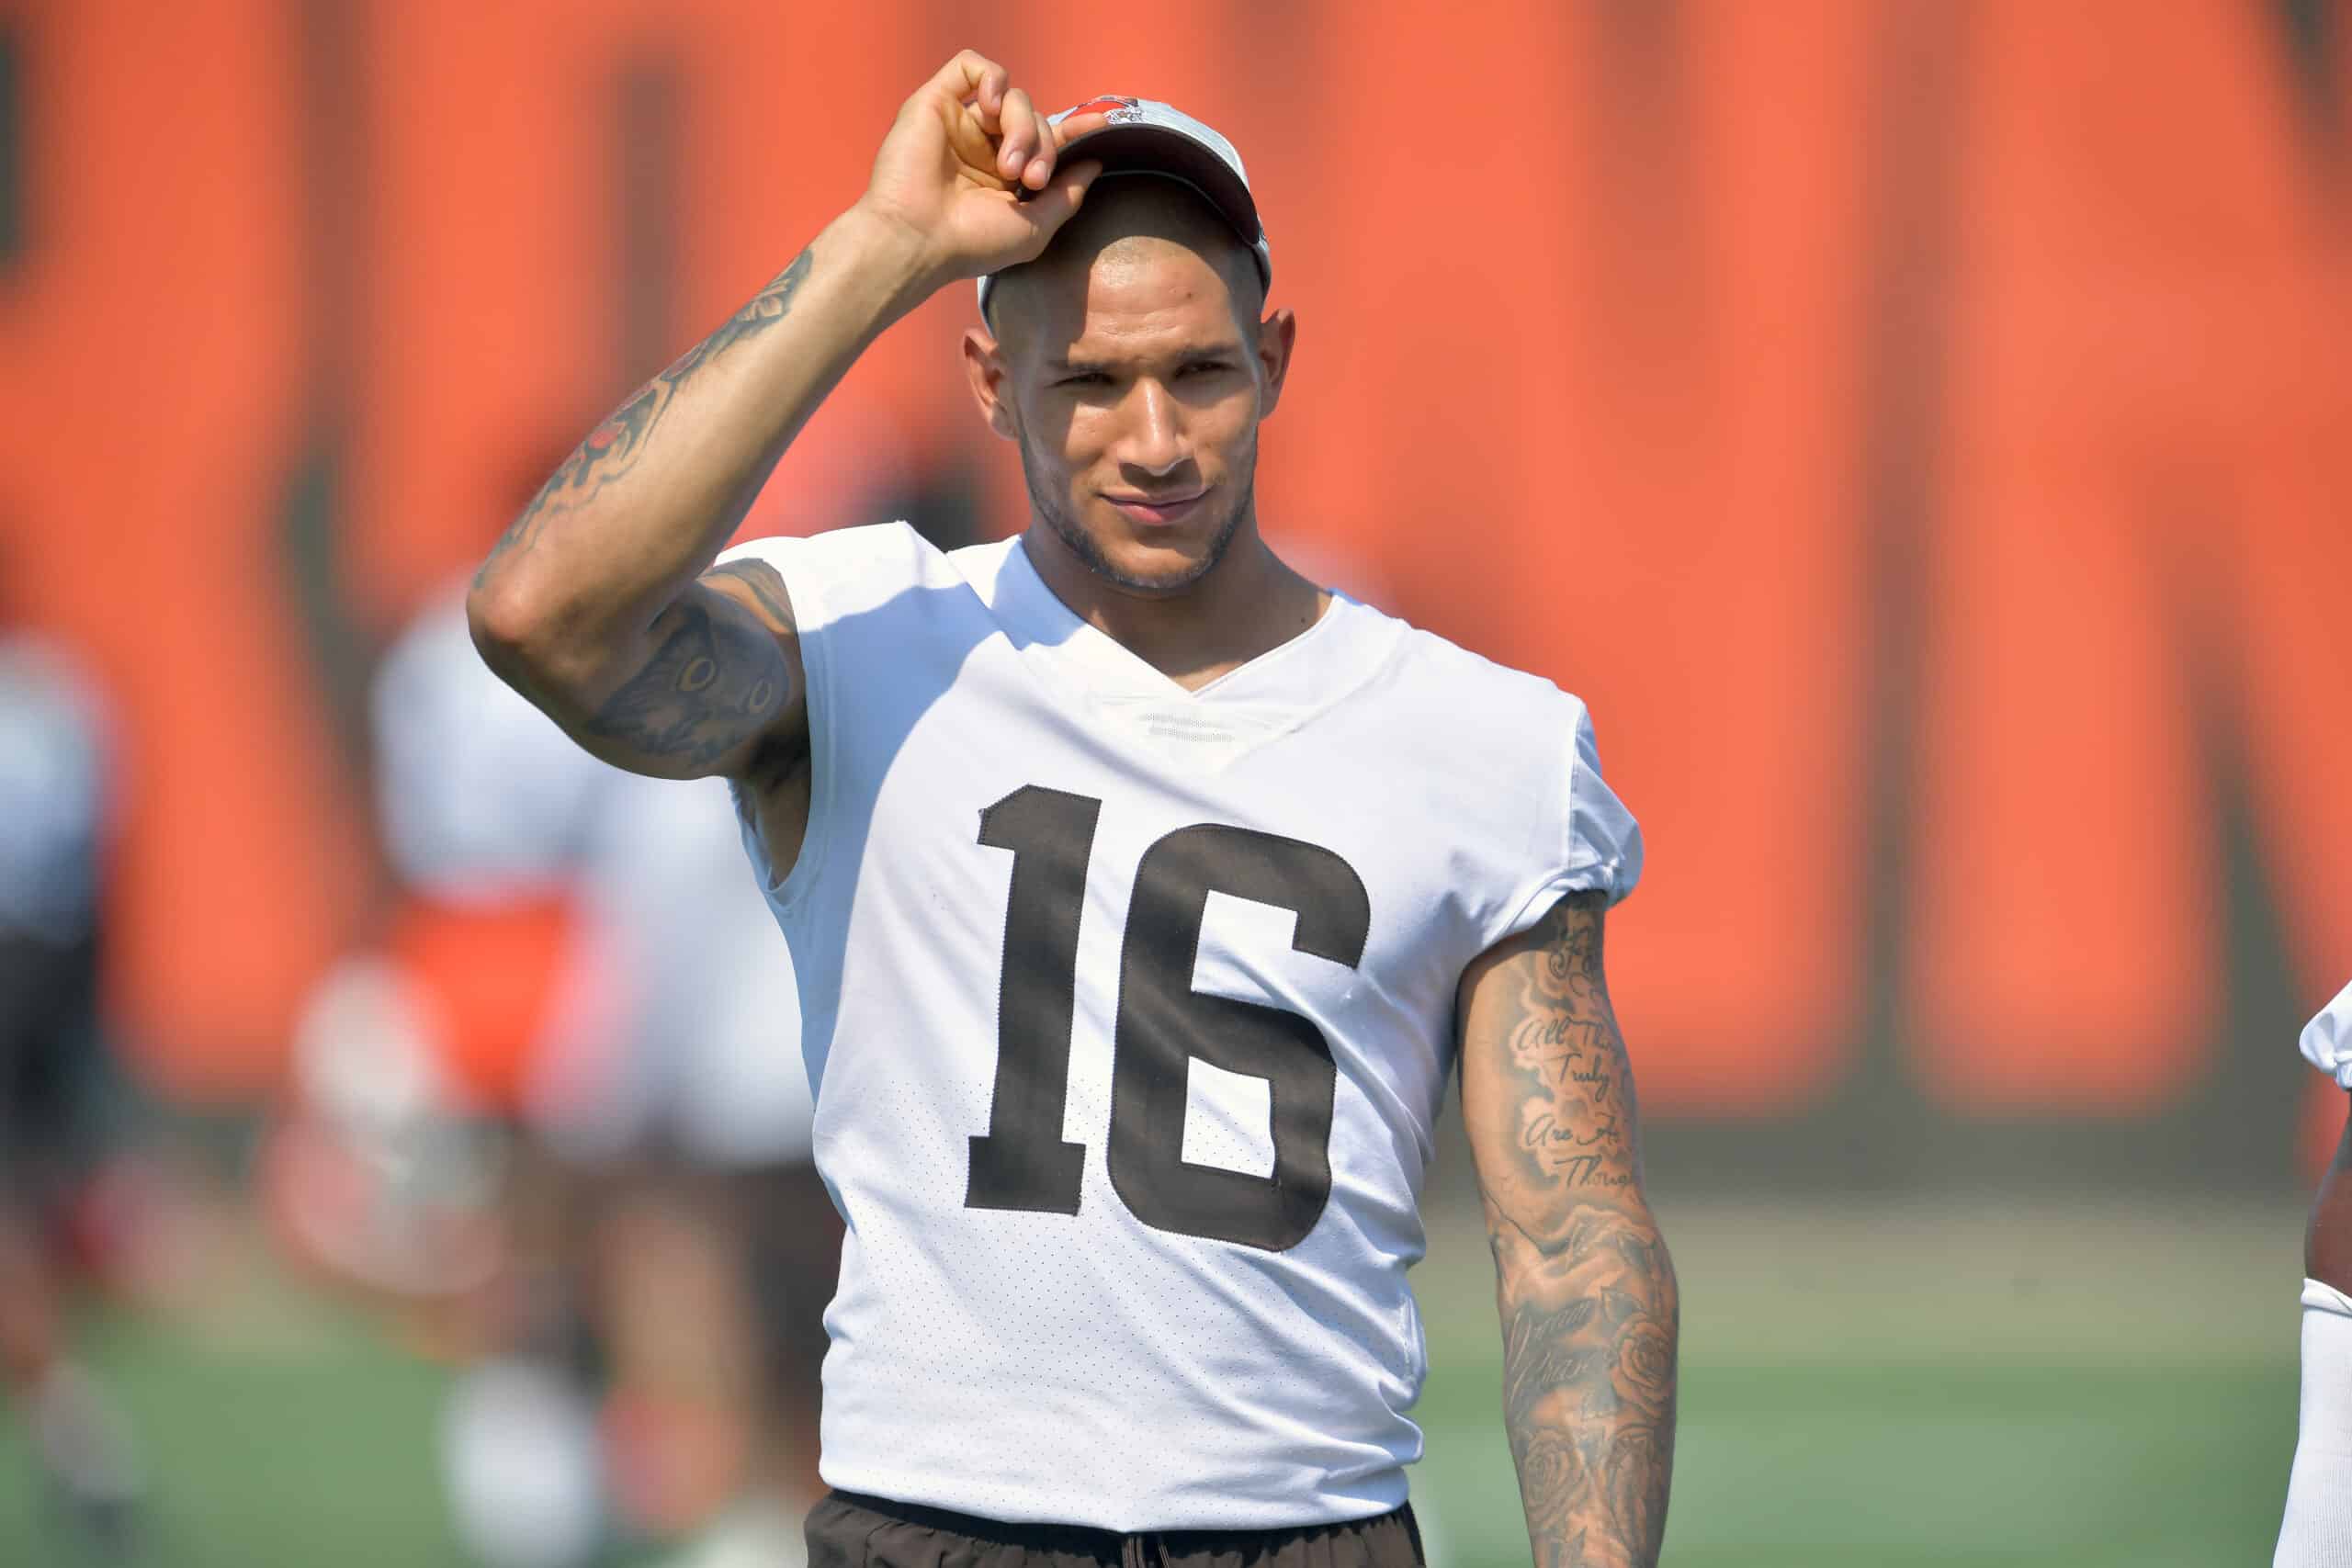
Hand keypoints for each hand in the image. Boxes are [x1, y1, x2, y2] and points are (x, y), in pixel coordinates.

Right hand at [855, 52, 1108, 289]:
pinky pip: (971, 66)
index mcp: (1005, 175)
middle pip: (1035, 119)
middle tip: (1031, 179)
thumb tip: (1094, 164)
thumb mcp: (1034, 229)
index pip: (1047, 140)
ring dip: (1022, 127)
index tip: (1103, 125)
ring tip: (1008, 165)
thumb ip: (1066, 195)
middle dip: (1044, 146)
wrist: (919, 239)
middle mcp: (983, 146)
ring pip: (1011, 97)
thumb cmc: (970, 244)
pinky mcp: (936, 102)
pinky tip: (991, 106)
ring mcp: (961, 123)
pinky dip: (992, 79)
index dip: (1076, 130)